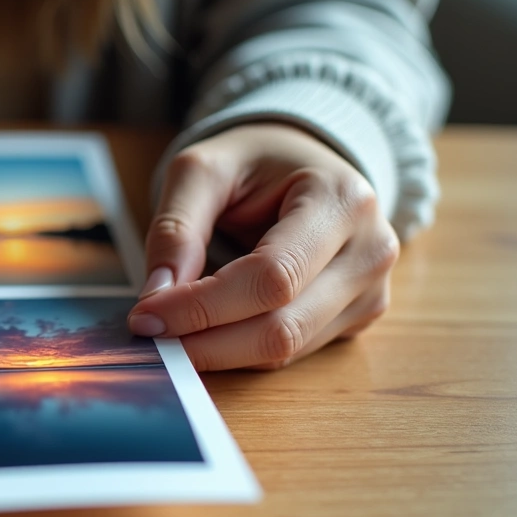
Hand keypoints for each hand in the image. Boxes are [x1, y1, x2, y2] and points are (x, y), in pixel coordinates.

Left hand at [128, 123, 399, 370]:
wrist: (305, 164)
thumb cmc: (255, 163)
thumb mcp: (203, 169)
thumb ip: (176, 227)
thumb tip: (156, 295)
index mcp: (342, 200)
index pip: (272, 276)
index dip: (203, 306)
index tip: (144, 316)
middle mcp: (370, 251)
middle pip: (282, 326)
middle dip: (206, 341)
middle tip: (149, 337)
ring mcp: (371, 291)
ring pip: (286, 350)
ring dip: (218, 352)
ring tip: (170, 334)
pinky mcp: (357, 318)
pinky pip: (291, 353)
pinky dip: (240, 350)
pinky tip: (206, 332)